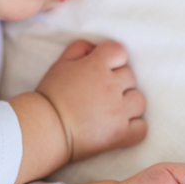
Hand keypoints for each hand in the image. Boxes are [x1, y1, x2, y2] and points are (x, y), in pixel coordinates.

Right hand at [35, 40, 146, 161]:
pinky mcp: (120, 134)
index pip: (119, 51)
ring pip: (139, 101)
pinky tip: (120, 126)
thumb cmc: (50, 96)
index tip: (103, 69)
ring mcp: (118, 112)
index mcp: (96, 67)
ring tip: (111, 110)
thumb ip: (80, 49)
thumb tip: (96, 49)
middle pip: (130, 77)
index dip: (112, 59)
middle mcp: (111, 87)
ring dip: (128, 104)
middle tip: (100, 94)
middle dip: (118, 83)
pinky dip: (134, 127)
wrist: (43, 130)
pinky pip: (141, 128)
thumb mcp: (60, 65)